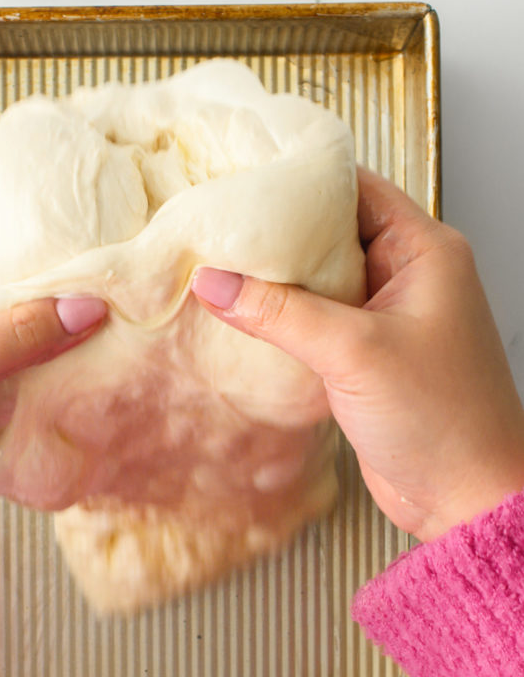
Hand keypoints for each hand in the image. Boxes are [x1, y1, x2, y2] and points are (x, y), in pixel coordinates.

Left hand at [0, 191, 105, 556]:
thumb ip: (14, 336)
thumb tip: (86, 307)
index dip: (20, 207)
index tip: (78, 205)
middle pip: (4, 269)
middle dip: (54, 271)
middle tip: (112, 264)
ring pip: (21, 322)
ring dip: (60, 325)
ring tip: (117, 312)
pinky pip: (24, 369)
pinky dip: (54, 369)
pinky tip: (93, 361)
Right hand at [192, 167, 523, 540]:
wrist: (465, 497)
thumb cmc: (443, 419)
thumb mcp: (354, 353)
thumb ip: (279, 313)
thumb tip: (212, 282)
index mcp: (425, 251)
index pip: (354, 189)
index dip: (298, 180)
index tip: (241, 179)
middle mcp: (407, 276)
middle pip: (330, 233)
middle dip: (275, 234)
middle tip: (215, 227)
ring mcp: (386, 317)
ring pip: (319, 281)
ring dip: (275, 282)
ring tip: (217, 269)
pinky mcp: (366, 357)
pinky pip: (316, 323)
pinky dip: (282, 321)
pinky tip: (243, 321)